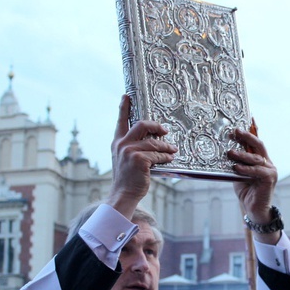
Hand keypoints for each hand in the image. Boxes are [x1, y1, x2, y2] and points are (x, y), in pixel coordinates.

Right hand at [107, 95, 176, 218]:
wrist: (123, 193)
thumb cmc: (127, 178)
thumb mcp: (124, 159)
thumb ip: (132, 147)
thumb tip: (152, 139)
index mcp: (117, 142)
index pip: (121, 121)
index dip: (124, 107)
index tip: (127, 95)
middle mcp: (122, 144)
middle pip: (142, 125)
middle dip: (156, 126)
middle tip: (164, 130)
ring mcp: (130, 151)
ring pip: (154, 143)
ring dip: (166, 147)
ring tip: (172, 150)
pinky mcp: (140, 160)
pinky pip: (158, 155)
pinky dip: (166, 157)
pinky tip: (170, 159)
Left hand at [228, 124, 278, 243]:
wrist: (254, 210)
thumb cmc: (246, 191)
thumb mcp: (238, 174)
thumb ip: (236, 163)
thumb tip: (225, 151)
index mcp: (260, 159)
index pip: (257, 141)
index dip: (253, 129)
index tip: (249, 116)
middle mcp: (267, 162)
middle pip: (258, 144)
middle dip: (247, 136)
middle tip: (235, 131)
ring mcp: (270, 170)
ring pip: (256, 157)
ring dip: (242, 154)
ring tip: (230, 153)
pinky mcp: (270, 178)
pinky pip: (257, 170)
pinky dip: (246, 168)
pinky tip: (236, 168)